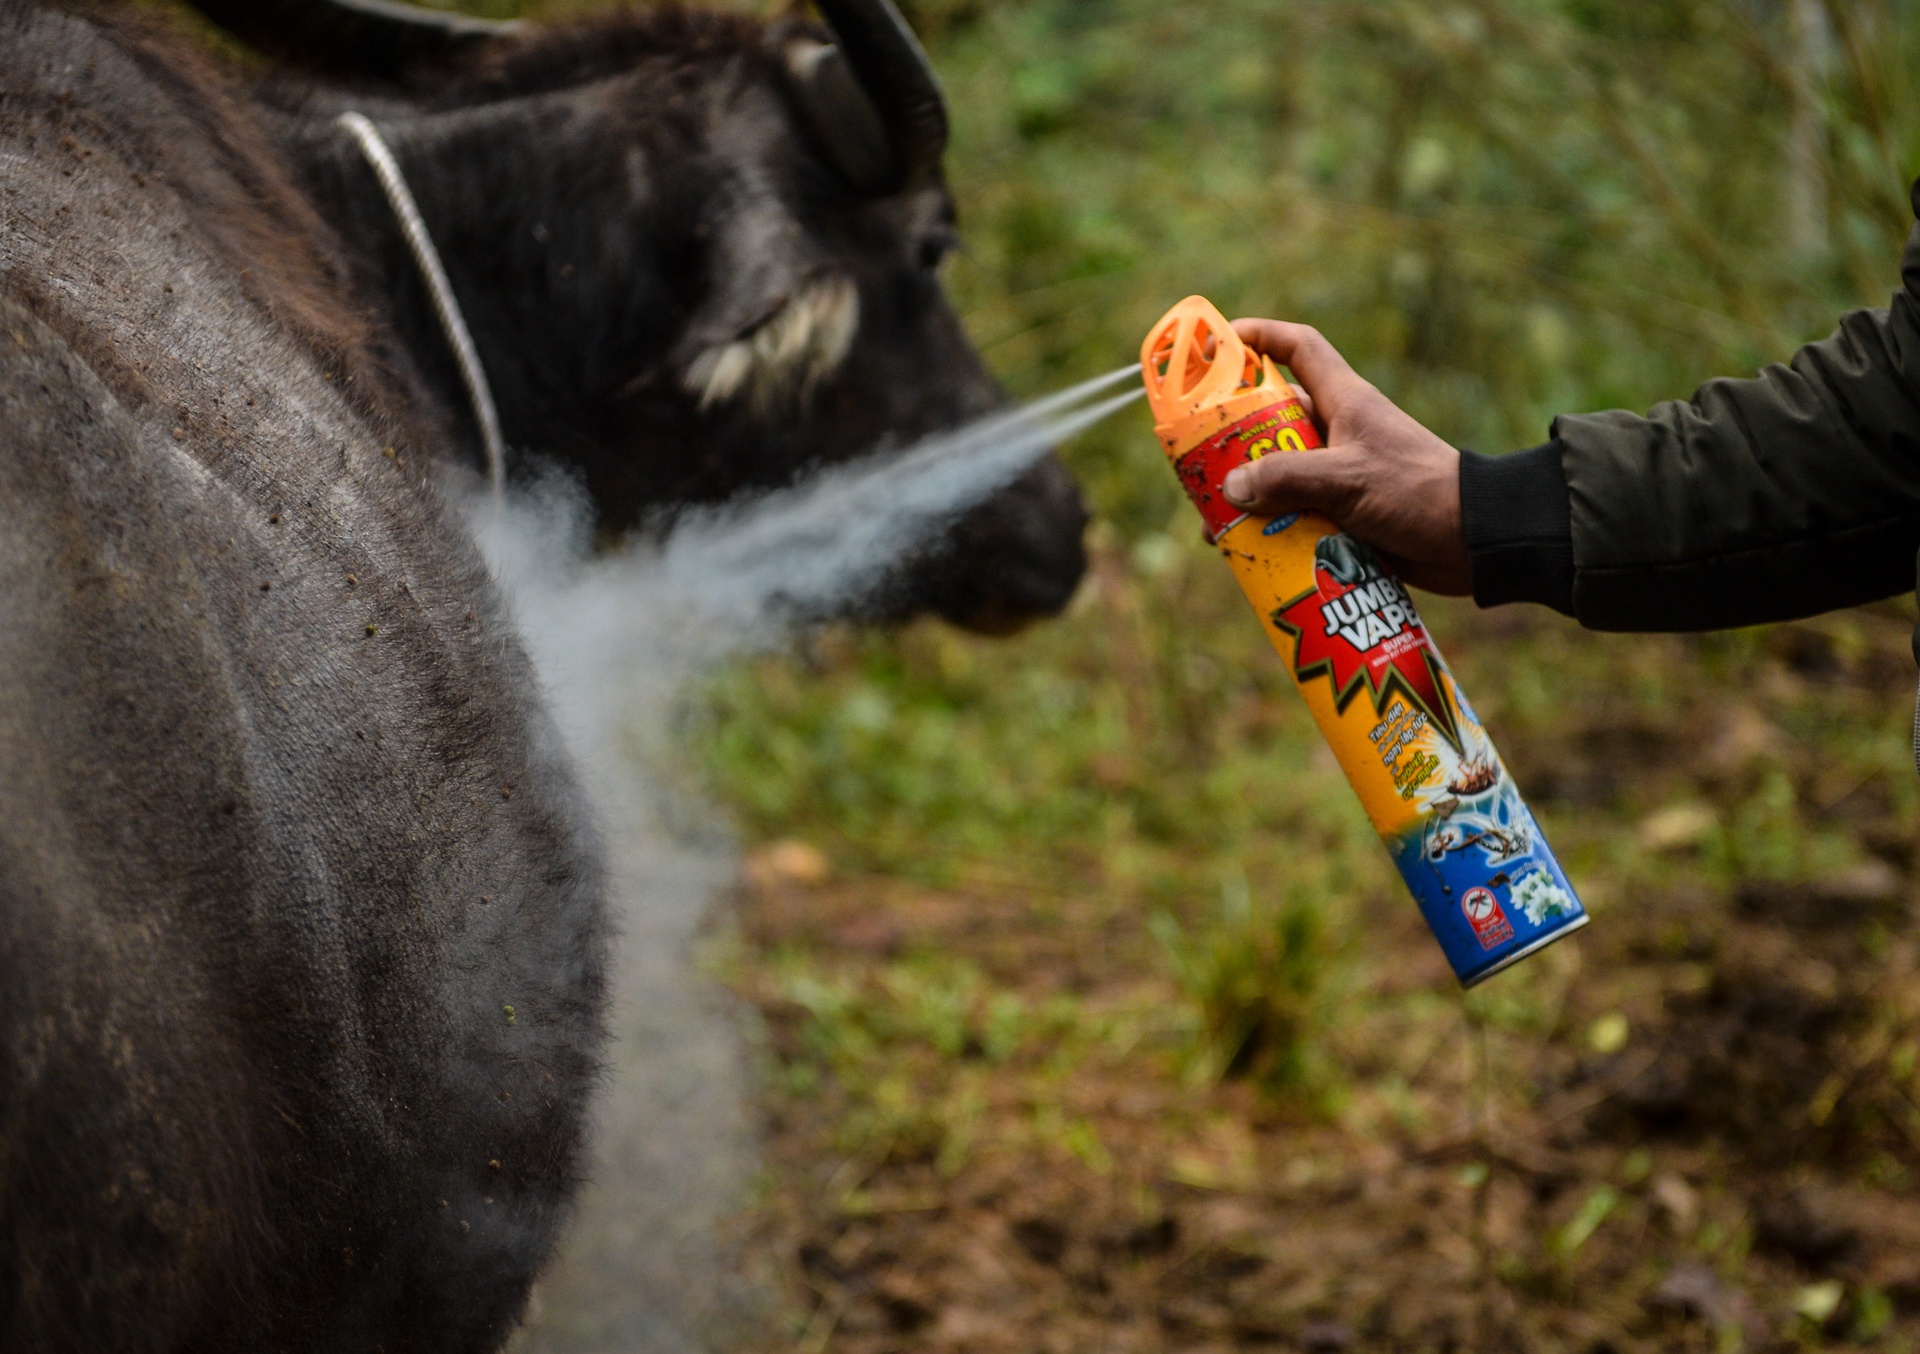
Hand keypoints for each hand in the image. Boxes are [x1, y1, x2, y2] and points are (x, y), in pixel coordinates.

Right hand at [1222, 319, 1468, 594]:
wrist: (1476, 541)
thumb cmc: (1417, 493)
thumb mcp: (1346, 480)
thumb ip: (1285, 479)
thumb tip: (1231, 489)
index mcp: (1344, 401)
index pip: (1298, 347)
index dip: (1258, 337)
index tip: (1217, 344)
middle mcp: (1339, 432)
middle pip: (1271, 420)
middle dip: (1232, 440)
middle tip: (1196, 461)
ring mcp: (1342, 474)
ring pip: (1278, 476)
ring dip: (1247, 498)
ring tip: (1214, 525)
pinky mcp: (1347, 515)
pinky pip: (1295, 516)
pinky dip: (1271, 532)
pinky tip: (1248, 554)